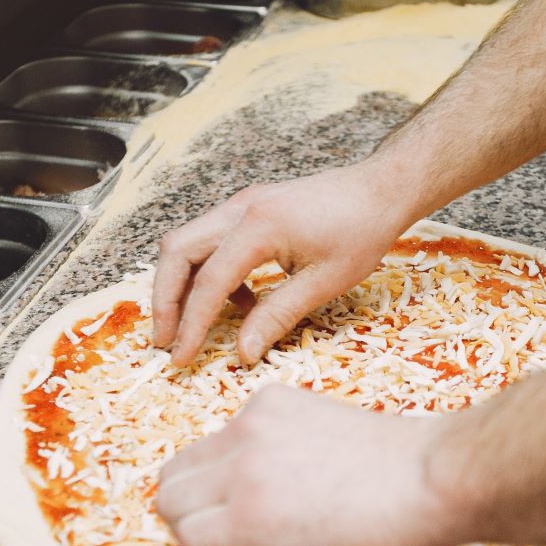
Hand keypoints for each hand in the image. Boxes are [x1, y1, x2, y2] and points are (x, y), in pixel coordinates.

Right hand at [152, 164, 415, 366]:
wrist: (381, 189)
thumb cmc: (361, 231)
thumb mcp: (323, 282)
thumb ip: (277, 316)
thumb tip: (243, 353)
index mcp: (259, 226)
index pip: (209, 282)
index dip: (191, 324)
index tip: (181, 357)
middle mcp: (241, 209)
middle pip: (177, 251)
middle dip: (165, 299)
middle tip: (165, 340)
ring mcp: (242, 205)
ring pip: (187, 242)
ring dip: (181, 284)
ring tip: (190, 327)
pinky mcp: (249, 209)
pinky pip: (211, 240)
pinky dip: (210, 272)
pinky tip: (240, 303)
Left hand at [155, 385, 469, 545]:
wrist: (441, 477)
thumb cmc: (414, 471)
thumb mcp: (333, 438)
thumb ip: (290, 454)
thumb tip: (275, 498)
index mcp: (267, 405)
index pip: (206, 451)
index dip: (221, 493)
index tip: (263, 515)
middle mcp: (245, 427)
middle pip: (174, 477)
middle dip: (197, 516)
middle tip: (243, 542)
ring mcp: (243, 467)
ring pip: (170, 506)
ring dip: (201, 540)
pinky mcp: (248, 512)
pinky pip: (192, 540)